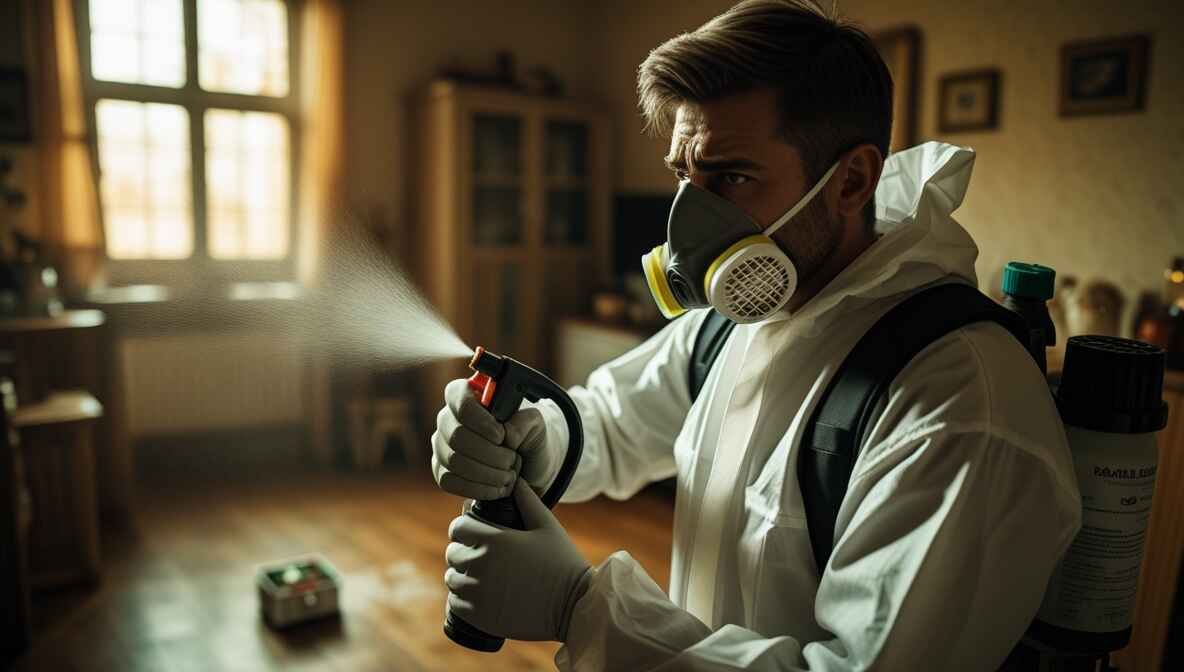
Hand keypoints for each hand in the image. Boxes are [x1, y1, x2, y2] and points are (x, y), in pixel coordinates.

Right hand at [431, 379, 557, 499]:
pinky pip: (450, 481)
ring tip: (509, 474)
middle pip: (456, 435)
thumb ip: (525, 421)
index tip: (501, 435)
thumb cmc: (528, 436)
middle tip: (511, 459)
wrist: (528, 463)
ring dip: (487, 472)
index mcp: (468, 394)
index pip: (459, 399)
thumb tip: (507, 435)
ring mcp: (442, 445)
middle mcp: (448, 418)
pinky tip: (497, 488)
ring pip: (453, 460)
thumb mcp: (536, 423)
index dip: (479, 420)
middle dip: (489, 453)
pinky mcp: (442, 471)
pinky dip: (478, 488)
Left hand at [445, 479, 591, 640]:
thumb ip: (528, 500)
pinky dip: (462, 600)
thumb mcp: (547, 526)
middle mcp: (481, 564)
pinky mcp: (479, 617)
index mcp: (495, 540)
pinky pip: (455, 604)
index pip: (457, 527)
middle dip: (464, 551)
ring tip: (480, 577)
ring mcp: (478, 592)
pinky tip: (477, 597)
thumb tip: (515, 480)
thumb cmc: (562, 563)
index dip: (464, 528)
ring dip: (462, 576)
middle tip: (481, 556)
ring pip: (452, 579)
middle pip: (452, 553)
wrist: (573, 607)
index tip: (474, 534)